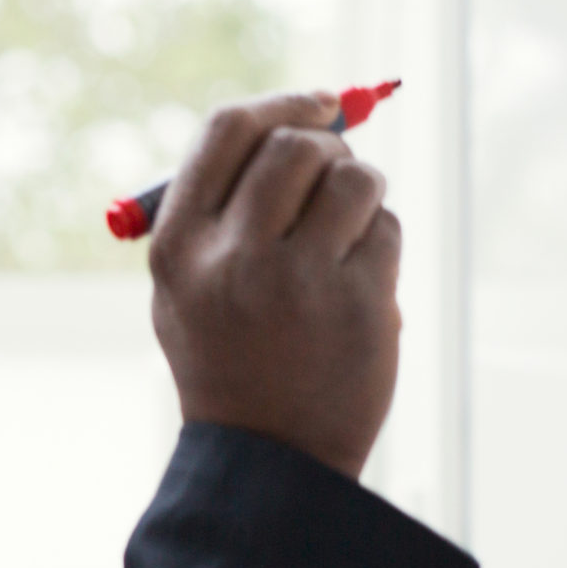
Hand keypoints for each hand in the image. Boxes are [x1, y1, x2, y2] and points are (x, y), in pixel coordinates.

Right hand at [150, 91, 401, 479]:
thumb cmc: (230, 366)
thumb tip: (296, 121)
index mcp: (180, 247)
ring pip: (354, 180)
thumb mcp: (185, 293)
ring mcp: (299, 282)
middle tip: (339, 174)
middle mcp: (233, 258)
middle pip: (296, 146)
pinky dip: (381, 244)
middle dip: (330, 149)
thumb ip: (218, 208)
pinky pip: (386, 230)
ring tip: (350, 237)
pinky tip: (362, 286)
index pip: (228, 131)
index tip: (322, 103)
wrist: (270, 464)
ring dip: (363, 194)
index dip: (282, 104)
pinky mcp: (360, 306)